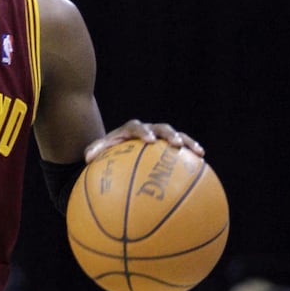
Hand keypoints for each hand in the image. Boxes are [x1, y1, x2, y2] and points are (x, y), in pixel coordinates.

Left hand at [84, 119, 204, 161]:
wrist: (119, 147)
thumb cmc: (108, 151)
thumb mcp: (99, 150)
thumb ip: (94, 151)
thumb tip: (87, 159)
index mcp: (130, 130)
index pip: (136, 127)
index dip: (143, 132)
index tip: (149, 140)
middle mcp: (148, 130)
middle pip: (161, 128)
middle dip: (169, 134)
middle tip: (176, 143)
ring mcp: (160, 137)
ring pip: (177, 136)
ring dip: (187, 142)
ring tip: (198, 152)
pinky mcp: (168, 145)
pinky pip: (182, 149)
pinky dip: (191, 153)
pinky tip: (202, 163)